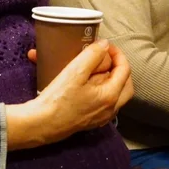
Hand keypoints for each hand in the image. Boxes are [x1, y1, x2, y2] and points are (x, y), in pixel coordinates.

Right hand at [8, 40, 131, 149]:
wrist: (42, 124)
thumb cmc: (58, 99)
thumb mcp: (75, 72)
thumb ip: (92, 55)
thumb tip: (104, 45)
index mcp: (110, 96)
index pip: (124, 70)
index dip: (117, 54)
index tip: (105, 45)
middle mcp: (110, 108)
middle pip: (126, 85)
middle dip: (120, 68)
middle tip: (108, 57)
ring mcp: (102, 117)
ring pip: (117, 95)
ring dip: (113, 80)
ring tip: (100, 69)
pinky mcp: (92, 121)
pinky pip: (106, 103)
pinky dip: (104, 91)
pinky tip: (91, 85)